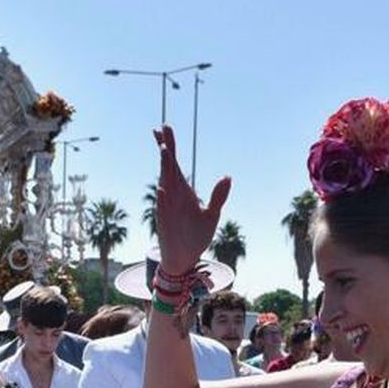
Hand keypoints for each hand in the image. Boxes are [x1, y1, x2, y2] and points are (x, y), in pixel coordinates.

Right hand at [152, 125, 230, 277]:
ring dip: (164, 168)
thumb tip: (227, 177)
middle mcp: (173, 196)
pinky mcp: (165, 223)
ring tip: (165, 150)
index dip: (169, 146)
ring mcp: (168, 208)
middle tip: (162, 129)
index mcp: (183, 191)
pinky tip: (163, 188)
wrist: (185, 259)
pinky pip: (163, 209)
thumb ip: (218, 196)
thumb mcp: (212, 214)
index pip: (174, 164)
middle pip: (168, 168)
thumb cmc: (195, 236)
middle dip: (166, 150)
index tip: (164, 128)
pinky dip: (163, 199)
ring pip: (165, 184)